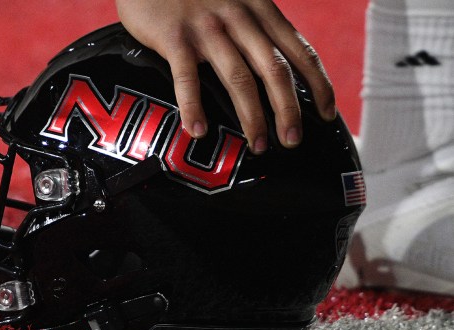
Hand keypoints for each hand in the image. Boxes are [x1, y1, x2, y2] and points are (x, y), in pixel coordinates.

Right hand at [116, 0, 335, 153]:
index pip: (300, 50)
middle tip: (292, 140)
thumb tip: (274, 63)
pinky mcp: (175, 37)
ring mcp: (207, 28)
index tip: (326, 112)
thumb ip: (254, 26)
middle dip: (288, 109)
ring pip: (238, 78)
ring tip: (258, 144)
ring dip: (251, 116)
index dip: (318, 84)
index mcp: (259, 9)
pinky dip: (193, 107)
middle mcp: (239, 18)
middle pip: (274, 70)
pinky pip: (187, 78)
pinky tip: (197, 130)